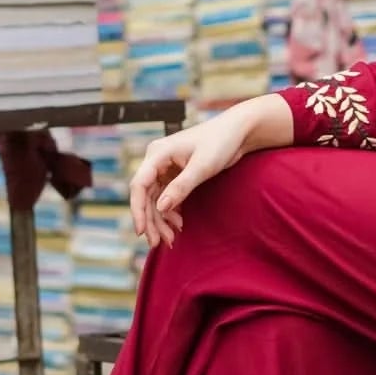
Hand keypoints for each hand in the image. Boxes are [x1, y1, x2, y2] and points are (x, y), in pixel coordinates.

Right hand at [129, 108, 251, 247]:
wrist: (238, 131)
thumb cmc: (220, 142)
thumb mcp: (202, 167)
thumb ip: (181, 187)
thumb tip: (161, 208)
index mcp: (157, 153)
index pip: (139, 185)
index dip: (138, 210)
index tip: (141, 232)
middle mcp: (157, 160)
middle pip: (145, 196)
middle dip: (151, 220)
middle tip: (159, 243)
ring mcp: (165, 167)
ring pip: (155, 199)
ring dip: (161, 220)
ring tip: (170, 239)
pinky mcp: (176, 174)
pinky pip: (167, 197)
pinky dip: (171, 212)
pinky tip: (178, 225)